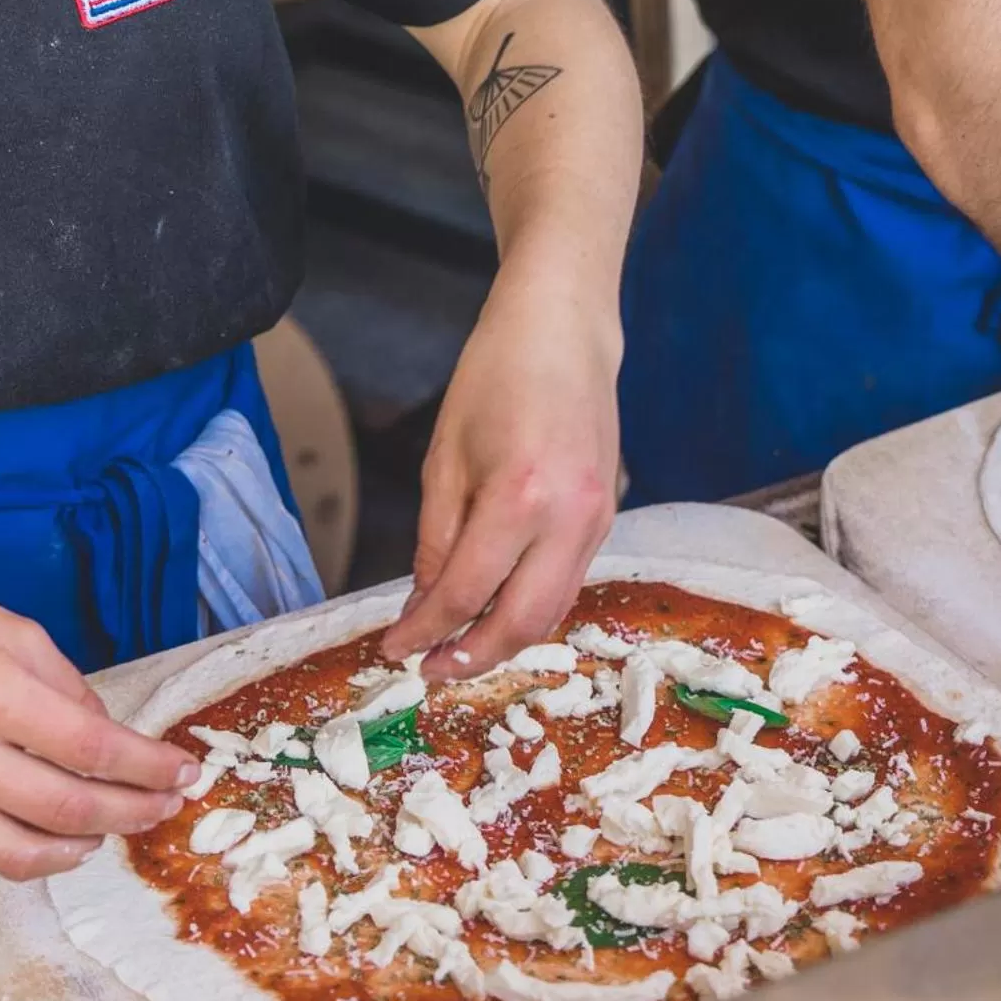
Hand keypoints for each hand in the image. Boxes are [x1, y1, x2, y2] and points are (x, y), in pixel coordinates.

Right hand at [0, 572, 199, 879]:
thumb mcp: (11, 631)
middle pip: (67, 807)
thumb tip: (115, 745)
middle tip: (165, 806)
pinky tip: (65, 836)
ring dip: (87, 844)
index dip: (148, 769)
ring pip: (25, 852)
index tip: (183, 773)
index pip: (90, 749)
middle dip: (132, 812)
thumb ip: (68, 690)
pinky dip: (36, 854)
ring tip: (119, 824)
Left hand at [380, 266, 620, 679]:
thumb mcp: (445, 459)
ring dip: (505, 640)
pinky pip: (568, 582)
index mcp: (519, 497)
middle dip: (472, 656)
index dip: (424, 631)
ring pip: (553, 610)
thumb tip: (424, 605)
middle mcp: (568, 518)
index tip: (394, 648)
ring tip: (459, 650)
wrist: (565, 331)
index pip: (466, 592)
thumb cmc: (497, 377)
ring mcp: (596, 521)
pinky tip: (496, 609)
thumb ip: (436, 540)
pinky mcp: (606, 518)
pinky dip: (531, 607)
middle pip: (521, 621)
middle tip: (430, 669)